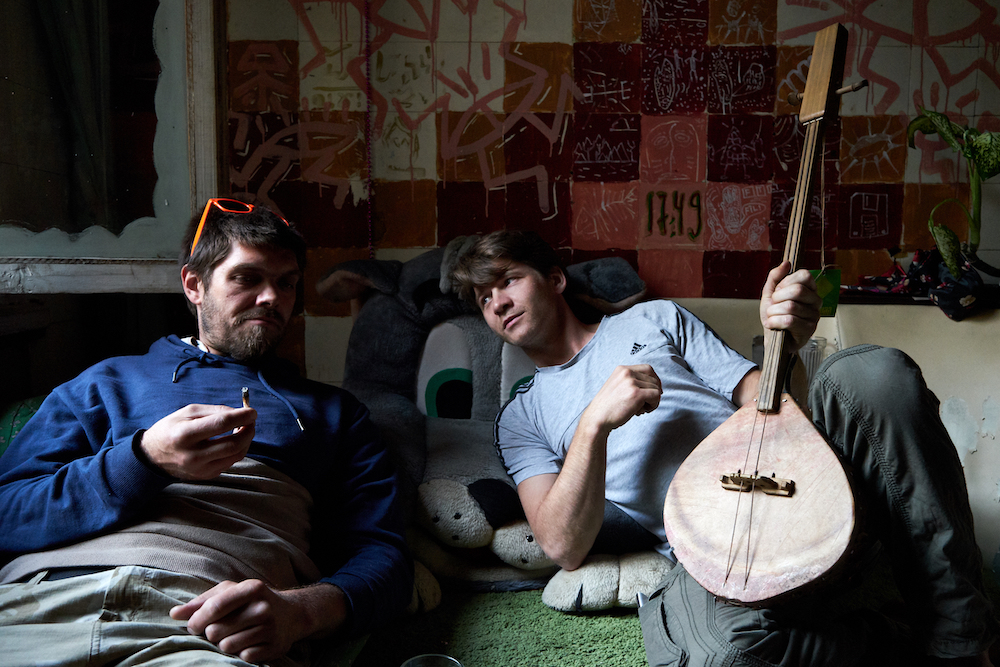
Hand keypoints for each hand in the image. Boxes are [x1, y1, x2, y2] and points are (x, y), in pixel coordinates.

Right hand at [140, 404, 255, 479]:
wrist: (152, 457)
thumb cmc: (170, 429)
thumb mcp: (187, 412)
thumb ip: (214, 411)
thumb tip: (239, 413)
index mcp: (185, 435)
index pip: (221, 424)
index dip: (241, 417)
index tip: (252, 411)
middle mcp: (193, 455)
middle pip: (233, 444)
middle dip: (249, 430)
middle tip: (251, 421)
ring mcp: (200, 469)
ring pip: (236, 455)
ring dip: (246, 441)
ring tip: (244, 429)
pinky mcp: (206, 476)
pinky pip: (230, 462)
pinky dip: (237, 450)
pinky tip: (233, 441)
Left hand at [170, 580, 347, 662]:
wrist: (292, 614)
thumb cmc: (252, 601)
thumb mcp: (230, 593)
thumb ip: (201, 602)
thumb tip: (174, 614)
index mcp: (251, 588)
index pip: (215, 607)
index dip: (197, 620)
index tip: (192, 627)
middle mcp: (262, 607)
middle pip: (216, 631)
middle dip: (212, 634)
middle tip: (221, 629)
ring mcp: (270, 628)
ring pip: (227, 646)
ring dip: (225, 644)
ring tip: (235, 636)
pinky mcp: (274, 646)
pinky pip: (243, 657)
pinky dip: (241, 653)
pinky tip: (249, 643)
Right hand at [580, 364, 661, 434]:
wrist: (597, 418)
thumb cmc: (608, 407)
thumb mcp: (618, 387)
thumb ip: (632, 382)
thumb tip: (656, 386)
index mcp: (622, 369)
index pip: (647, 369)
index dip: (654, 380)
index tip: (653, 391)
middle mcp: (627, 372)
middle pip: (653, 379)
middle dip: (654, 392)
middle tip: (646, 404)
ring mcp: (631, 382)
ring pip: (656, 388)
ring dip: (653, 400)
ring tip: (640, 409)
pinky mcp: (636, 394)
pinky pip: (656, 396)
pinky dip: (654, 405)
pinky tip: (643, 411)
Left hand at [759, 261, 821, 351]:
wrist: (773, 339)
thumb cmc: (775, 316)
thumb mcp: (770, 294)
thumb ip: (776, 277)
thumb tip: (786, 263)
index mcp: (809, 290)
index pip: (805, 275)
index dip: (786, 282)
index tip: (778, 292)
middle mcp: (816, 301)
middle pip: (798, 290)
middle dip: (777, 298)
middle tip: (773, 306)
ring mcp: (814, 316)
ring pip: (790, 306)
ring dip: (773, 312)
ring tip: (772, 317)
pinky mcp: (809, 330)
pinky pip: (790, 320)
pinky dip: (775, 322)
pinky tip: (773, 324)